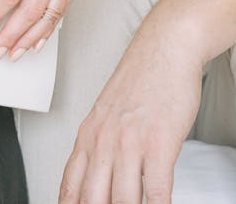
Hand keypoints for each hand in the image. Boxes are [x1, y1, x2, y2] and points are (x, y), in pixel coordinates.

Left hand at [58, 30, 201, 202]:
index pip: (70, 187)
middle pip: (92, 199)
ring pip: (122, 201)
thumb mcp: (108, 113)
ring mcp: (129, 142)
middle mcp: (103, 140)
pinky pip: (157, 192)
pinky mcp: (159, 143)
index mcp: (88, 134)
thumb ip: (99, 146)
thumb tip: (97, 180)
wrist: (165, 48)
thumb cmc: (141, 80)